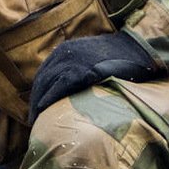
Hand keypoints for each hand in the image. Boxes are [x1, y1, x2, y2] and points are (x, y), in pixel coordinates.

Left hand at [27, 31, 159, 121]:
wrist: (136, 49)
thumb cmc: (117, 57)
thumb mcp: (90, 59)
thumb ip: (77, 69)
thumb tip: (69, 89)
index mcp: (64, 51)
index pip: (44, 74)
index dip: (38, 93)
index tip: (35, 108)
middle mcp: (64, 54)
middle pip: (42, 80)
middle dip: (35, 100)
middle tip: (32, 119)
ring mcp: (72, 60)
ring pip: (46, 84)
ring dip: (38, 102)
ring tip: (36, 120)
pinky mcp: (81, 69)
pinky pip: (59, 86)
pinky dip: (49, 98)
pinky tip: (44, 110)